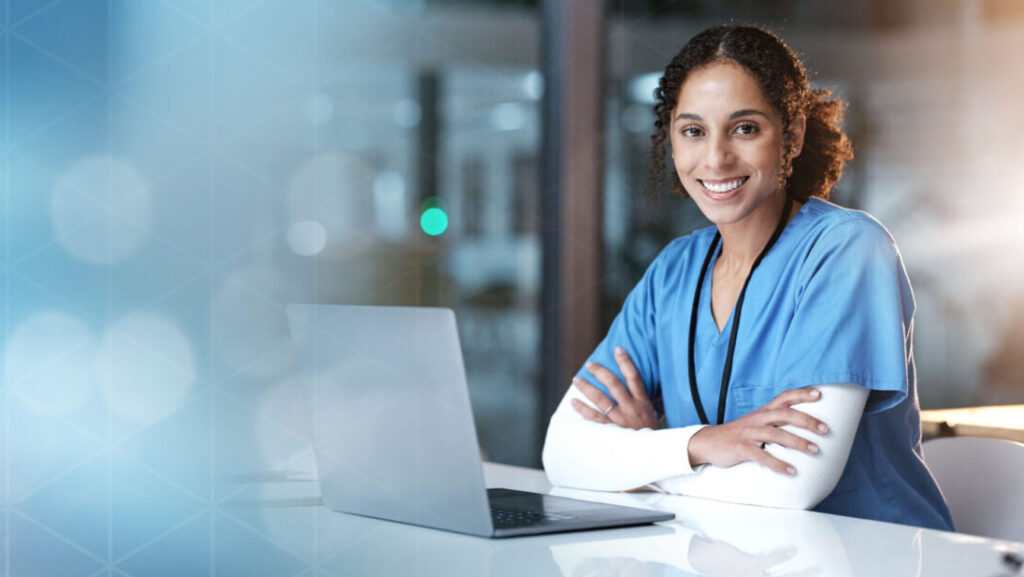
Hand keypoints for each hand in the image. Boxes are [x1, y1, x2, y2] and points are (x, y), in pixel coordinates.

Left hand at [570, 347, 659, 429]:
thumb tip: (637, 387)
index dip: (626, 362)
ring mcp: (620, 420)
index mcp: (643, 402)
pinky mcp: (612, 431)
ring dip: (587, 388)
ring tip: (576, 380)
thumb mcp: (654, 415)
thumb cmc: (652, 435)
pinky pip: (594, 418)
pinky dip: (582, 409)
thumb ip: (645, 402)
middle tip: (589, 364)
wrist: (654, 456)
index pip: (634, 377)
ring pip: (601, 399)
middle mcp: (631, 408)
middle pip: (614, 384)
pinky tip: (573, 402)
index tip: (617, 349)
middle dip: (600, 372)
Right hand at [687, 388, 828, 475]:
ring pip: (776, 434)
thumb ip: (774, 421)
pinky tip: (790, 471)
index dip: (801, 394)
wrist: (708, 442)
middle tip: (825, 429)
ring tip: (814, 450)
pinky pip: (762, 456)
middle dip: (806, 420)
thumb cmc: (738, 434)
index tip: (820, 394)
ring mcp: (749, 433)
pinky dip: (778, 464)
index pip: (784, 397)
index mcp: (763, 412)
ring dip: (797, 442)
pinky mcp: (741, 448)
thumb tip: (803, 427)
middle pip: (785, 414)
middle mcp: (757, 419)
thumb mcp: (755, 422)